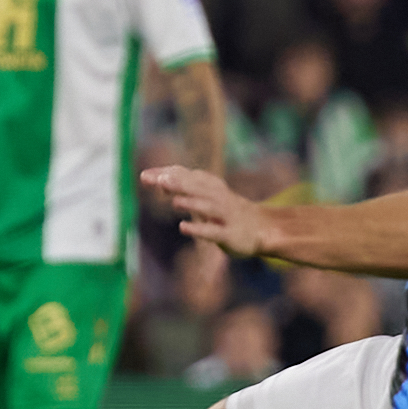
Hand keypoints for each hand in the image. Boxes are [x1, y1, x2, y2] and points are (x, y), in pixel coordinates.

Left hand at [141, 165, 272, 257]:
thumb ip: (183, 187)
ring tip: (173, 200)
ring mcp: (225, 215)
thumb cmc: (227, 211)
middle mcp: (218, 197)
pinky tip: (183, 227)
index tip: (144, 176)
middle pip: (196, 187)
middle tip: (157, 179)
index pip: (186, 175)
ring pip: (208, 206)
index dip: (166, 174)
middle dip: (177, 183)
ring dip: (192, 202)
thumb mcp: (206, 195)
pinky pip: (213, 231)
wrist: (263, 228)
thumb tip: (158, 179)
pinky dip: (199, 229)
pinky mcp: (230, 234)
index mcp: (211, 186)